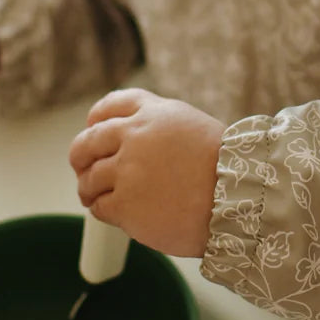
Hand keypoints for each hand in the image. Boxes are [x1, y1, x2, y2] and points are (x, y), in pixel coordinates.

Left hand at [68, 87, 224, 257]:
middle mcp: (134, 137)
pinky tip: (114, 213)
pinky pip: (99, 207)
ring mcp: (127, 172)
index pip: (110, 106)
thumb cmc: (225, 167)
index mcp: (152, 113)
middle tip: (82, 168)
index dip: (95, 120)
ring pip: (89, 179)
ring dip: (89, 189)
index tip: (91, 129)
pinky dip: (102, 210)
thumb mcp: (191, 126)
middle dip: (80, 156)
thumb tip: (128, 138)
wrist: (239, 198)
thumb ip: (157, 125)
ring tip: (96, 197)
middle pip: (88, 142)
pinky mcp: (125, 205)